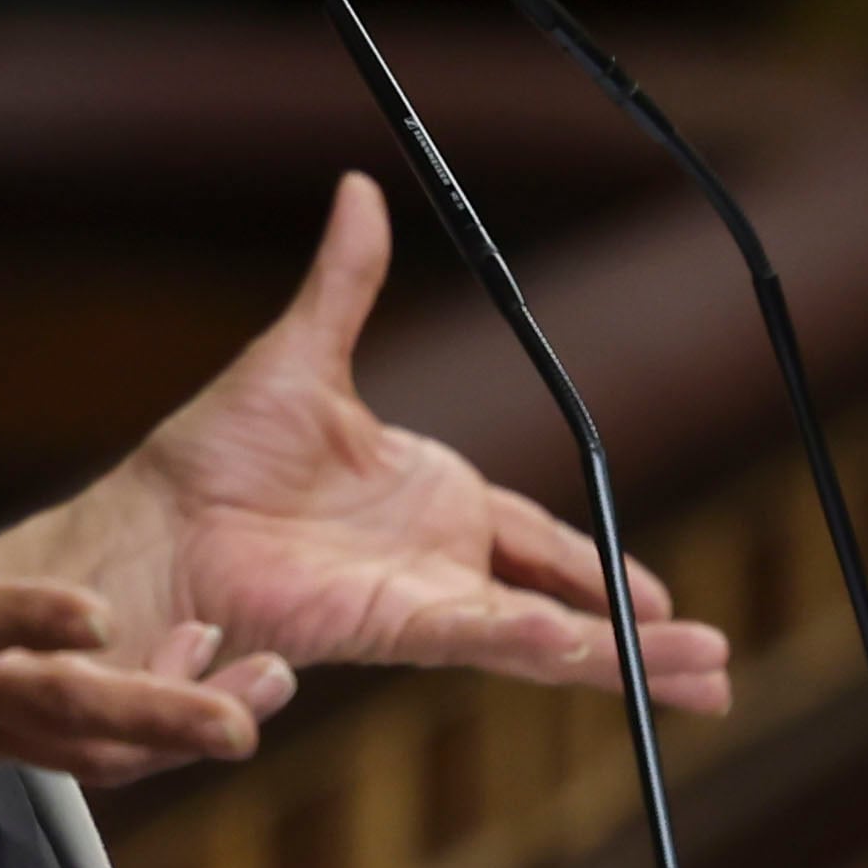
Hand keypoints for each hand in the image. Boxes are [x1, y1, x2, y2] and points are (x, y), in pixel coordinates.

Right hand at [0, 264, 286, 826]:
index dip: (28, 613)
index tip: (95, 614)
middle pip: (55, 706)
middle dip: (149, 709)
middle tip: (237, 729)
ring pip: (73, 745)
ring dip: (161, 732)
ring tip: (245, 729)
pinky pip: (58, 757)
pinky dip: (127, 744)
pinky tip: (201, 716)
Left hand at [2, 175, 732, 710]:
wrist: (152, 524)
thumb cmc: (207, 458)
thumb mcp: (299, 355)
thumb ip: (346, 280)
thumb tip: (359, 189)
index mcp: (428, 495)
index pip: (538, 538)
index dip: (597, 569)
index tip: (654, 599)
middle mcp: (434, 559)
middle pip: (564, 602)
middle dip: (642, 637)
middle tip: (714, 663)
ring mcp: (421, 599)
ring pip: (546, 636)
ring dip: (626, 658)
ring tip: (707, 677)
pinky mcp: (395, 627)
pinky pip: (489, 635)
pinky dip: (548, 644)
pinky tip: (608, 657)